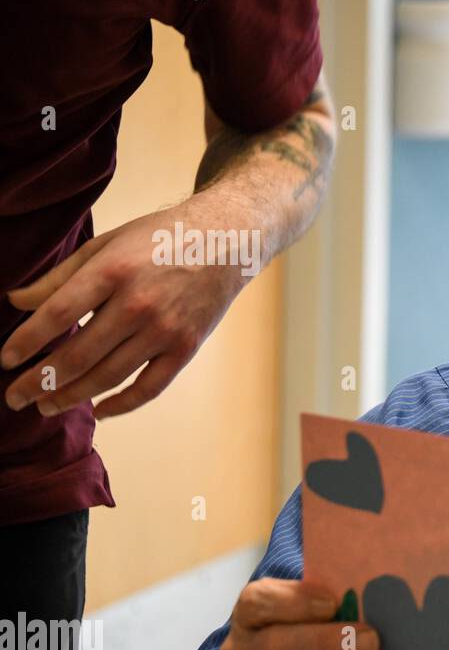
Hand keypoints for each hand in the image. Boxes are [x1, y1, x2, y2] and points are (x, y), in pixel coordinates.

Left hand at [2, 195, 249, 417]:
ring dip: (72, 396)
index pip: (57, 315)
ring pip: (108, 376)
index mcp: (112, 271)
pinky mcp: (185, 348)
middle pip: (78, 354)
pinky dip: (122, 404)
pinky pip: (149, 387)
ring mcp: (164, 330)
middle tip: (16, 396)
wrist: (226, 242)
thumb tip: (16, 302)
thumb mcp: (105, 245)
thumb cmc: (159, 239)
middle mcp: (137, 304)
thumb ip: (59, 277)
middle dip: (40, 380)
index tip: (5, 360)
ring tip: (46, 406)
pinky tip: (98, 410)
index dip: (26, 342)